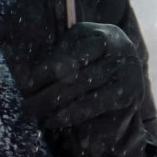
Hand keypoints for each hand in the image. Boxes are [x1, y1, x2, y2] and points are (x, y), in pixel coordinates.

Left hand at [18, 22, 144, 131]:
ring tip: (34, 112)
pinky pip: (95, 107)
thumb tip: (26, 71)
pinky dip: (71, 115)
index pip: (71, 55)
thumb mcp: (78, 44)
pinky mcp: (130, 95)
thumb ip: (60, 52)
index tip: (26, 83)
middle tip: (26, 103)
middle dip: (47, 92)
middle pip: (76, 76)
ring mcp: (128, 74)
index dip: (46, 70)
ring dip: (55, 106)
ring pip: (83, 92)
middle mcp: (121, 52)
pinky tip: (53, 121)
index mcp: (104, 35)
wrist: (127, 71)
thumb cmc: (93, 55)